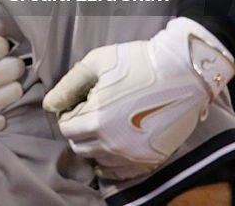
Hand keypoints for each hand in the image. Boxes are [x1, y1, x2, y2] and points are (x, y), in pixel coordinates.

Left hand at [42, 17, 234, 180]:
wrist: (184, 71)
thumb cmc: (138, 61)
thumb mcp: (97, 63)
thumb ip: (68, 85)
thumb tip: (49, 105)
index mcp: (97, 118)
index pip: (66, 127)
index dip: (68, 113)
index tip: (78, 102)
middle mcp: (113, 142)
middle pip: (79, 146)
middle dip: (78, 130)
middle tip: (89, 113)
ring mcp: (133, 154)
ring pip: (98, 159)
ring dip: (94, 144)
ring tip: (104, 124)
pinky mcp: (151, 159)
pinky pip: (122, 173)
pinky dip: (111, 166)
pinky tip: (110, 152)